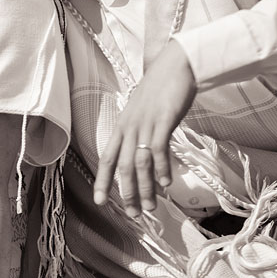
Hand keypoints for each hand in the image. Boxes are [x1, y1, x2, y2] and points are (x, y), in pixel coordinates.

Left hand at [94, 39, 196, 215]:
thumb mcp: (144, 110)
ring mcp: (145, 122)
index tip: (100, 201)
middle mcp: (130, 125)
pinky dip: (161, 168)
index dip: (103, 180)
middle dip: (126, 192)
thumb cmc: (162, 87)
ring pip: (140, 162)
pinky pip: (158, 149)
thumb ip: (141, 130)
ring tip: (150, 206)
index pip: (107, 156)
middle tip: (133, 213)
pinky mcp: (162, 119)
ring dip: (145, 187)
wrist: (176, 64)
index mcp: (123, 123)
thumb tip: (144, 153)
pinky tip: (165, 183)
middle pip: (123, 165)